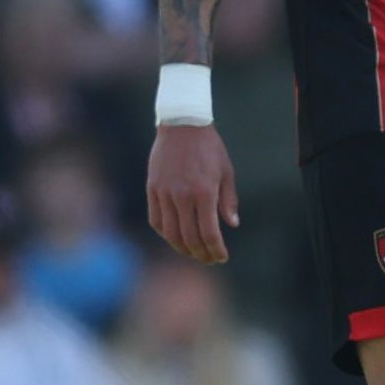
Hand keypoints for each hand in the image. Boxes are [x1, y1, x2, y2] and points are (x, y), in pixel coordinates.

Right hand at [145, 123, 239, 264]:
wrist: (182, 125)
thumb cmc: (209, 148)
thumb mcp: (226, 172)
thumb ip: (228, 200)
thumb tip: (231, 225)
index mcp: (204, 192)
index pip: (210, 233)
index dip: (216, 250)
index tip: (222, 256)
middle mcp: (183, 196)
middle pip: (189, 238)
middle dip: (201, 254)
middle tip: (209, 259)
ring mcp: (165, 193)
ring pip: (170, 233)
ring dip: (182, 248)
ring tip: (192, 252)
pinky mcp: (152, 189)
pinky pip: (156, 220)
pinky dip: (165, 233)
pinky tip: (174, 236)